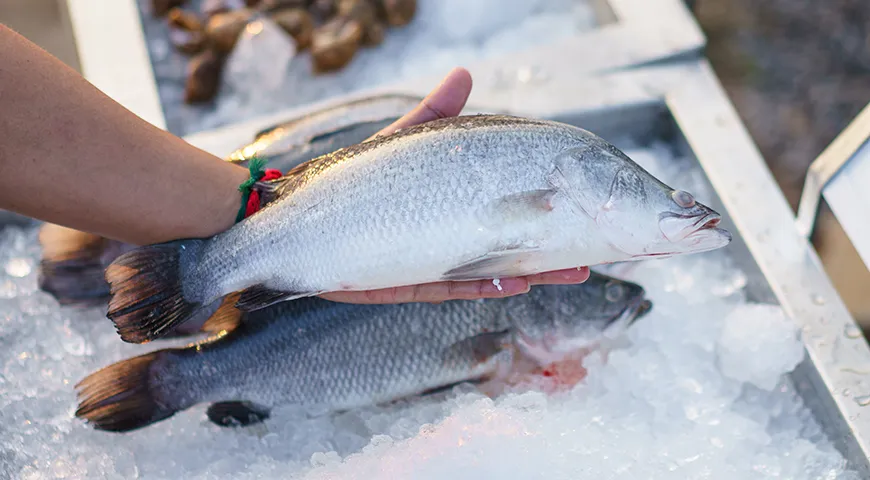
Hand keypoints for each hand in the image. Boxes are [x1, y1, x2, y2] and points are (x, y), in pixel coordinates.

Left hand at [319, 67, 589, 303]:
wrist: (297, 218)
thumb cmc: (352, 180)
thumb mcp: (399, 143)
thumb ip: (433, 116)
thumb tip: (465, 75)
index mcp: (450, 206)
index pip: (503, 210)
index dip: (539, 212)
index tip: (575, 209)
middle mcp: (445, 237)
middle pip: (506, 248)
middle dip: (547, 255)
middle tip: (588, 257)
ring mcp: (427, 261)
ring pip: (487, 273)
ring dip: (529, 273)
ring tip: (569, 271)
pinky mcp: (402, 283)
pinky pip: (449, 288)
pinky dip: (482, 286)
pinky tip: (515, 283)